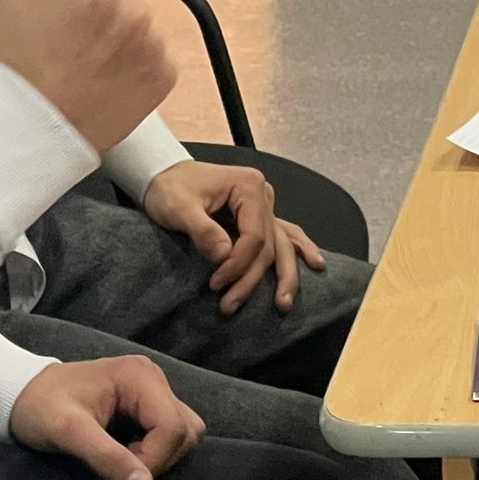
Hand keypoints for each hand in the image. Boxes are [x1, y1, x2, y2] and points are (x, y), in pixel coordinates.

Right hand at [0, 0, 175, 153]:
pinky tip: (105, 80)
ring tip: (86, 65)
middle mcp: (132, 10)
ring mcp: (152, 45)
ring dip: (119, 38)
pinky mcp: (163, 76)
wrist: (33, 131)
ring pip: (137, 25)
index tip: (65, 6)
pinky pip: (152, 58)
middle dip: (100, 9)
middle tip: (71, 41)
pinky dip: (134, 66)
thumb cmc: (19, 67)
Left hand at [8, 355, 204, 479]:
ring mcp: (153, 388)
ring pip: (184, 431)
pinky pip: (171, 430)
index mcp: (140, 377)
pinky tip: (127, 452)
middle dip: (159, 458)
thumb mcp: (68, 433)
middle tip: (120, 466)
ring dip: (161, 455)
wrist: (20, 392)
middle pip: (186, 430)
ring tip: (125, 459)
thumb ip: (107, 458)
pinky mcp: (148, 401)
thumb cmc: (39, 408)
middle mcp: (154, 377)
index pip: (173, 428)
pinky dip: (157, 448)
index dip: (154, 460)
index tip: (120, 475)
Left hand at [142, 159, 326, 314]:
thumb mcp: (179, 208)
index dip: (238, 264)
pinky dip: (298, 250)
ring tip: (283, 303)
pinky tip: (315, 263)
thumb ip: (203, 230)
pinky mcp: (259, 216)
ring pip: (281, 245)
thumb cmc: (169, 188)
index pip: (254, 236)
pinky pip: (283, 235)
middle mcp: (264, 195)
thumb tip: (224, 257)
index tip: (216, 284)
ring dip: (283, 275)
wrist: (163, 173)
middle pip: (268, 246)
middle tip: (230, 306)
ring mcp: (265, 205)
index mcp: (248, 187)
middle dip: (252, 279)